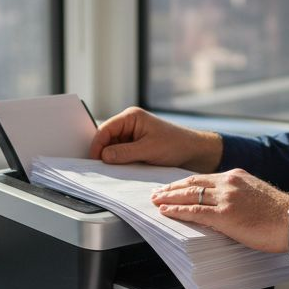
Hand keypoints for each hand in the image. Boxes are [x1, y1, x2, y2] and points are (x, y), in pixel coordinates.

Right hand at [89, 106, 222, 172]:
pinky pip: (122, 154)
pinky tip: (122, 170)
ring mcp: (133, 135)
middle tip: (100, 169)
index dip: (97, 145)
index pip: (105, 129)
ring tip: (113, 171)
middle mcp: (130, 124)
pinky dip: (120, 162)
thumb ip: (124, 153)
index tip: (93, 160)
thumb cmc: (176, 145)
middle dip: (104, 153)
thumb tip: (103, 156)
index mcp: (131, 117)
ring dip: (113, 159)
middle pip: (107, 139)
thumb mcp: (148, 149)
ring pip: (113, 148)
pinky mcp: (137, 146)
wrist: (195, 152)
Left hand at [150, 169, 288, 253]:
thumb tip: (226, 206)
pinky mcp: (225, 215)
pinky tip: (166, 212)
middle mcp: (229, 182)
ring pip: (189, 195)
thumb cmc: (282, 215)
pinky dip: (177, 211)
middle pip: (192, 183)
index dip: (184, 183)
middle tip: (156, 193)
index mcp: (237, 176)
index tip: (172, 186)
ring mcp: (226, 198)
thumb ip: (239, 196)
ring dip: (169, 198)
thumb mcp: (257, 196)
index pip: (203, 178)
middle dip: (171, 188)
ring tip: (156, 202)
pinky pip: (194, 211)